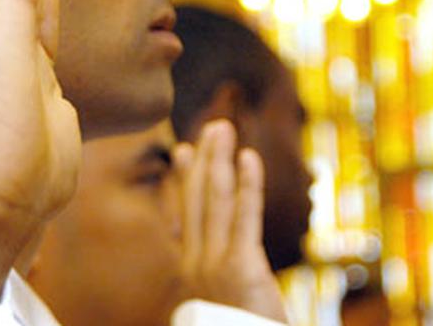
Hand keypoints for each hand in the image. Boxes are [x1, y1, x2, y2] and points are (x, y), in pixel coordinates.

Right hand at [175, 120, 288, 322]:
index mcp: (188, 268)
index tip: (185, 151)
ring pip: (216, 199)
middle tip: (210, 128)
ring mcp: (215, 262)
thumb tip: (206, 261)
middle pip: (197, 198)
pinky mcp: (242, 266)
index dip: (185, 179)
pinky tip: (248, 157)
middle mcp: (196, 260)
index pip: (185, 213)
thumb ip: (213, 277)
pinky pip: (245, 215)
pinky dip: (248, 182)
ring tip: (222, 128)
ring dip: (219, 159)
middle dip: (203, 159)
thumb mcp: (217, 304)